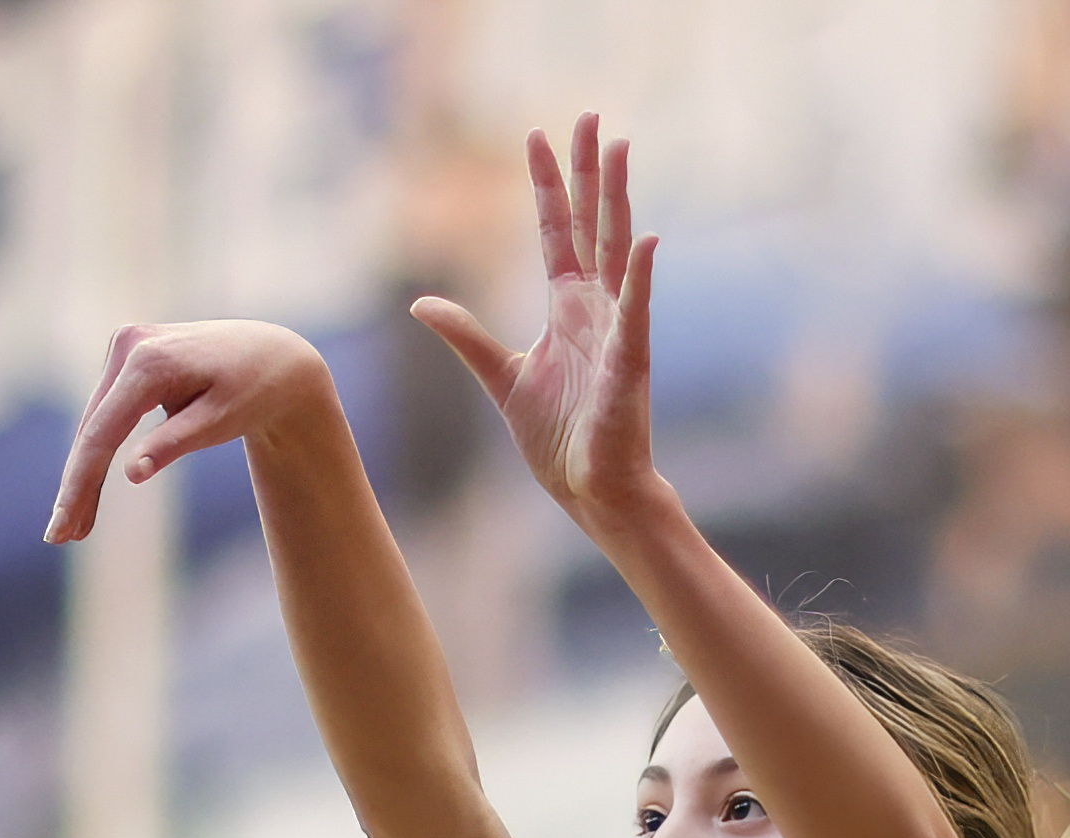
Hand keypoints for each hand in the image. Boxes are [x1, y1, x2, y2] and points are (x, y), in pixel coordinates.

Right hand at [44, 319, 333, 543]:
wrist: (272, 358)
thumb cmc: (252, 392)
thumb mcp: (219, 422)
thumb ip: (174, 443)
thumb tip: (131, 474)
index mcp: (150, 361)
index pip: (102, 432)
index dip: (80, 483)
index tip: (61, 527)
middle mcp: (129, 344)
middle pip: (91, 429)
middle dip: (76, 486)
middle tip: (60, 538)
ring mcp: (125, 346)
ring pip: (94, 423)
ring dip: (84, 476)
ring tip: (75, 530)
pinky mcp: (127, 357)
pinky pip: (105, 413)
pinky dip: (98, 452)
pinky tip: (89, 494)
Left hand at [410, 113, 663, 532]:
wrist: (589, 489)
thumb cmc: (557, 438)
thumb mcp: (500, 376)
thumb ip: (466, 337)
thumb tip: (422, 303)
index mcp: (568, 307)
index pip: (558, 232)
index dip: (548, 185)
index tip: (538, 135)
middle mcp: (596, 307)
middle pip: (592, 224)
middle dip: (588, 171)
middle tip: (589, 116)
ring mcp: (617, 330)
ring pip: (618, 251)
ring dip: (618, 200)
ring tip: (619, 149)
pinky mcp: (629, 364)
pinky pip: (636, 315)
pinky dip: (640, 280)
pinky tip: (647, 241)